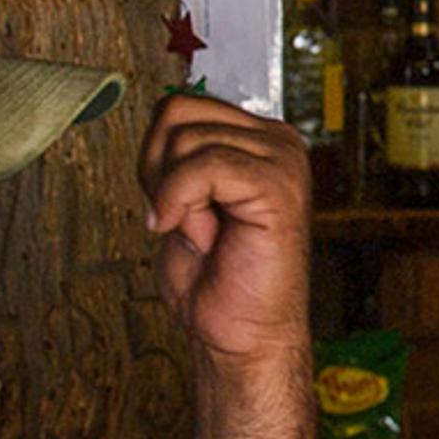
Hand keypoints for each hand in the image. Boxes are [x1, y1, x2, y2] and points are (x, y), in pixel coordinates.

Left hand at [141, 95, 311, 367]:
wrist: (242, 334)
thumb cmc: (217, 279)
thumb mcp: (184, 200)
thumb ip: (179, 156)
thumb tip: (163, 111)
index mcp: (258, 139)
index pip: (182, 104)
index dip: (156, 154)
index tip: (171, 203)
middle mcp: (276, 142)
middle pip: (178, 111)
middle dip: (158, 168)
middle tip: (180, 216)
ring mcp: (282, 161)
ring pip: (186, 138)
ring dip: (174, 193)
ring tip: (200, 230)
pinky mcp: (278, 186)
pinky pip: (204, 166)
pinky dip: (180, 201)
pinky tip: (195, 233)